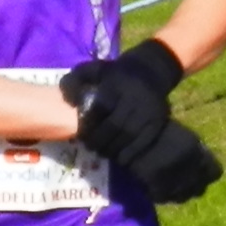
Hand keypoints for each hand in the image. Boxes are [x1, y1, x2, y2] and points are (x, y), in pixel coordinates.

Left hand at [58, 39, 225, 205]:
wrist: (151, 70)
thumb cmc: (116, 73)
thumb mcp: (94, 68)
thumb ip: (76, 80)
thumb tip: (68, 100)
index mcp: (117, 83)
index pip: (101, 107)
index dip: (90, 122)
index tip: (81, 131)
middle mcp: (134, 98)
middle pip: (115, 125)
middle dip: (99, 140)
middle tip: (89, 146)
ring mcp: (148, 111)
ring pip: (128, 136)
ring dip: (112, 149)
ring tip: (102, 152)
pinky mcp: (157, 122)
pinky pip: (142, 143)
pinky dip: (129, 153)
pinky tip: (118, 157)